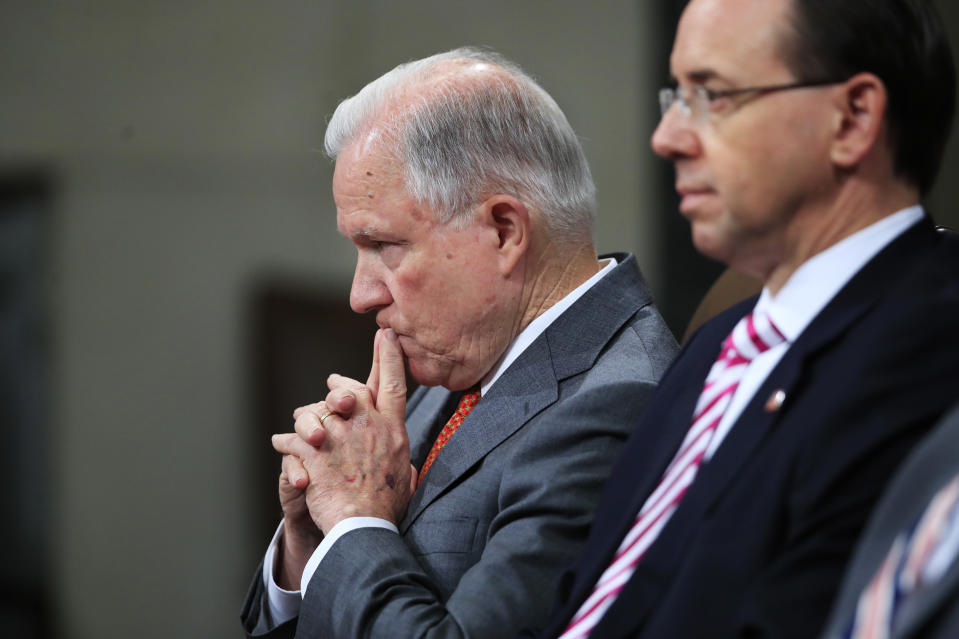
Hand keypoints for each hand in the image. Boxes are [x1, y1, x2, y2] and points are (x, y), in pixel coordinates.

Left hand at [272, 328, 410, 533]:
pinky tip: (282, 445)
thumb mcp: (405, 477)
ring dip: (308, 416)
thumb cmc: (386, 510)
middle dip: (340, 385)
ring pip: (318, 411)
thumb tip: (403, 459)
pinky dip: (286, 442)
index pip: (393, 384)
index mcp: (393, 431)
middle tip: (333, 383)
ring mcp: (340, 438)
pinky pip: (294, 437)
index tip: (384, 333)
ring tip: (300, 421)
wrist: (364, 528)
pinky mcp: (315, 453)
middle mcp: (368, 427)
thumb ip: (401, 459)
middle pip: (351, 390)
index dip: (388, 356)